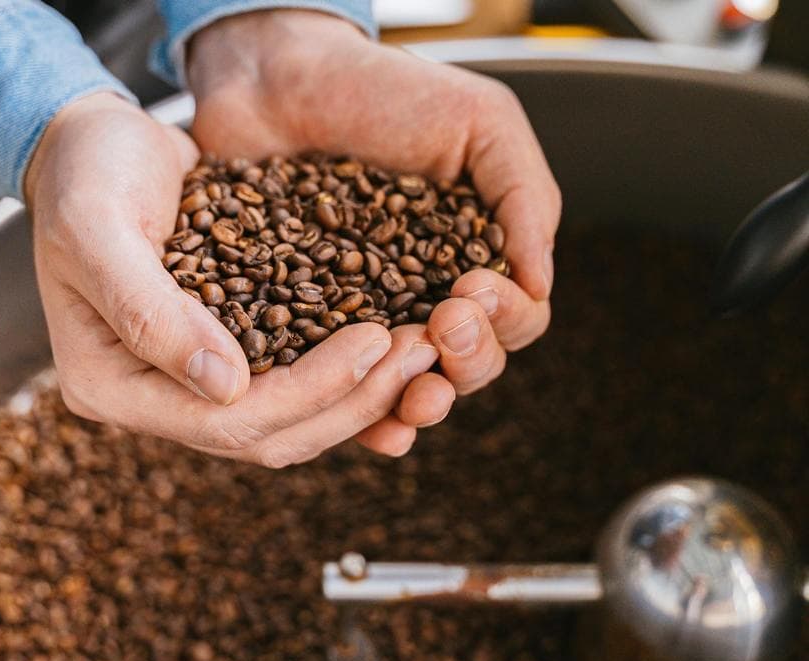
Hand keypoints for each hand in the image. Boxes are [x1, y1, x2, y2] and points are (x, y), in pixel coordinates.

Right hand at [24, 92, 448, 465]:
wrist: (94, 145)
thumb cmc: (85, 174)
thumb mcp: (100, 229)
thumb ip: (148, 310)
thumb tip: (227, 387)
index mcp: (110, 384)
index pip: (224, 420)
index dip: (307, 391)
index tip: (373, 340)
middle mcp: (154, 397)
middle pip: (269, 434)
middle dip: (351, 401)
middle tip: (419, 353)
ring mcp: (191, 379)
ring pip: (291, 418)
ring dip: (361, 392)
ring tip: (421, 349)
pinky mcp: (228, 351)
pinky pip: (294, 381)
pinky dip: (346, 372)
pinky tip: (394, 343)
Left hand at [189, 11, 560, 452]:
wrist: (276, 77)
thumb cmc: (383, 90)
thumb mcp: (480, 122)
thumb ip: (525, 197)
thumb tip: (540, 283)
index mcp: (475, 254)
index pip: (516, 316)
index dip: (505, 320)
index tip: (470, 289)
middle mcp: (426, 292)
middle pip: (469, 363)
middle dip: (468, 362)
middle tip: (441, 328)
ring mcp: (366, 313)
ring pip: (410, 385)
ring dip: (423, 402)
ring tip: (414, 397)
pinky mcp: (306, 324)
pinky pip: (341, 385)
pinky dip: (361, 414)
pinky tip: (374, 428)